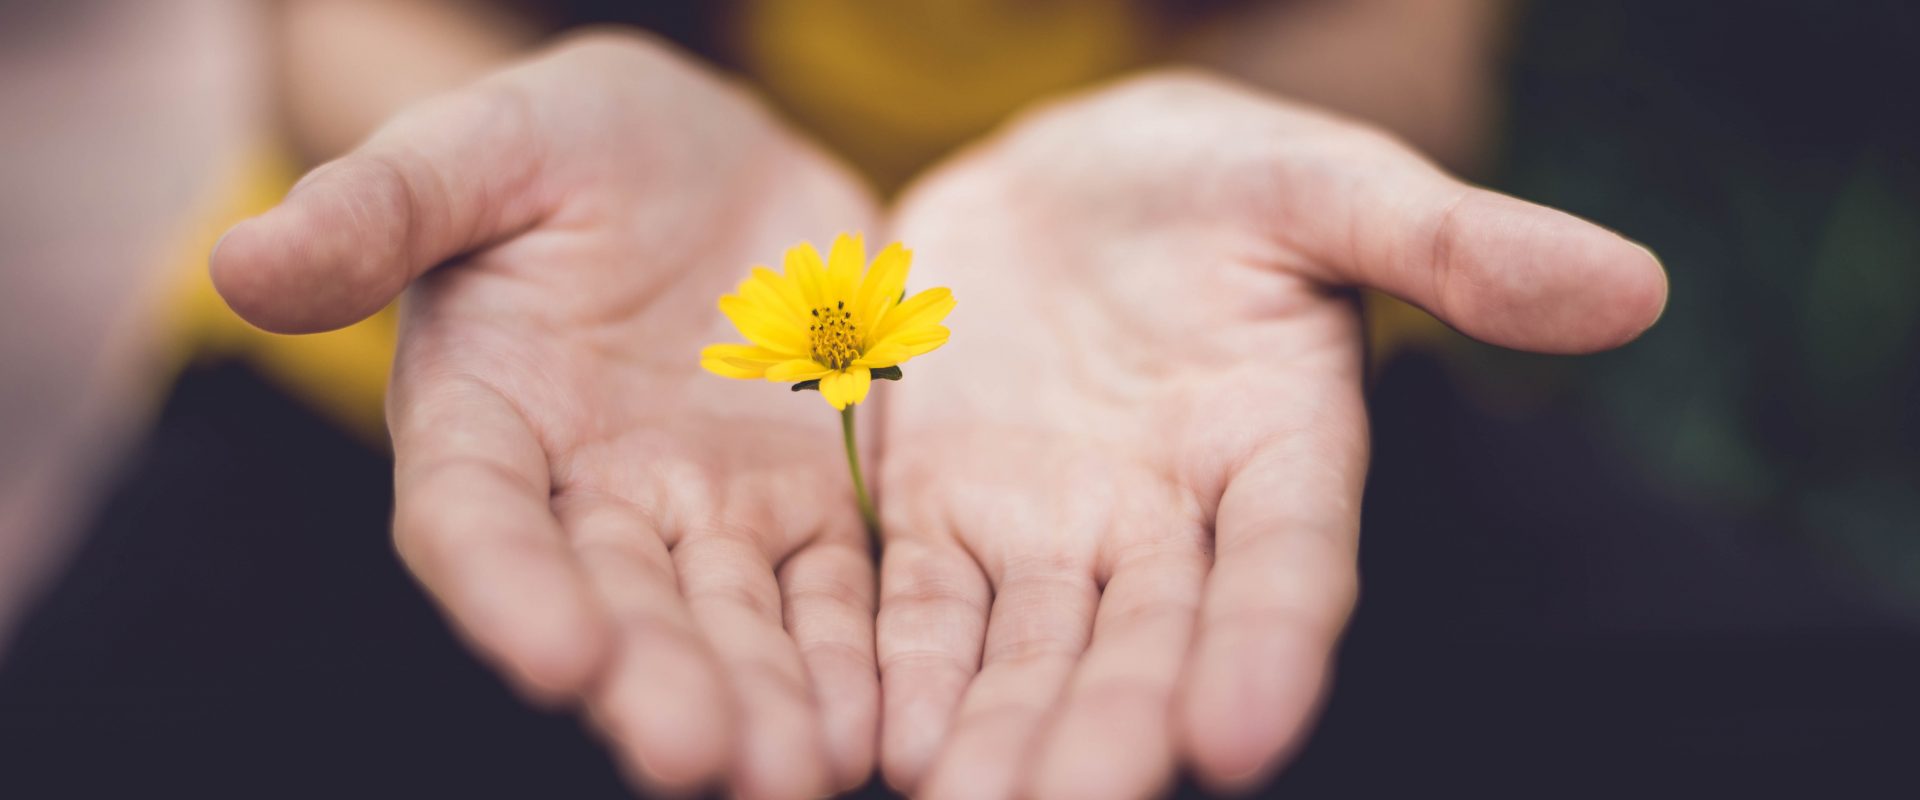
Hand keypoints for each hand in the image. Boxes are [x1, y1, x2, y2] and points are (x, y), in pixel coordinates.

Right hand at [212, 33, 880, 798]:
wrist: (708, 154)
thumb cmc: (571, 142)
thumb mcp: (484, 146)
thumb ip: (382, 206)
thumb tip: (241, 261)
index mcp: (484, 418)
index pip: (478, 521)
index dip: (509, 590)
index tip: (557, 657)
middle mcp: (586, 493)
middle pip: (615, 604)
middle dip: (655, 682)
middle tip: (697, 758)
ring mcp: (703, 509)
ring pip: (730, 621)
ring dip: (763, 699)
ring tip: (799, 771)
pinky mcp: (804, 502)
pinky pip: (831, 589)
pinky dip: (850, 655)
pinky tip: (876, 723)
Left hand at [874, 71, 1665, 797]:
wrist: (1063, 178)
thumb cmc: (1214, 177)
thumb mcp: (1323, 183)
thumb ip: (1451, 241)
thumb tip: (1632, 286)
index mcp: (1280, 450)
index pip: (1288, 565)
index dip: (1271, 646)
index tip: (1246, 735)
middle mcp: (1171, 522)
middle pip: (1148, 642)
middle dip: (1114, 730)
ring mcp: (1052, 529)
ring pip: (1031, 650)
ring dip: (1001, 732)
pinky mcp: (944, 514)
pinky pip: (921, 603)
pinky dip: (903, 668)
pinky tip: (883, 739)